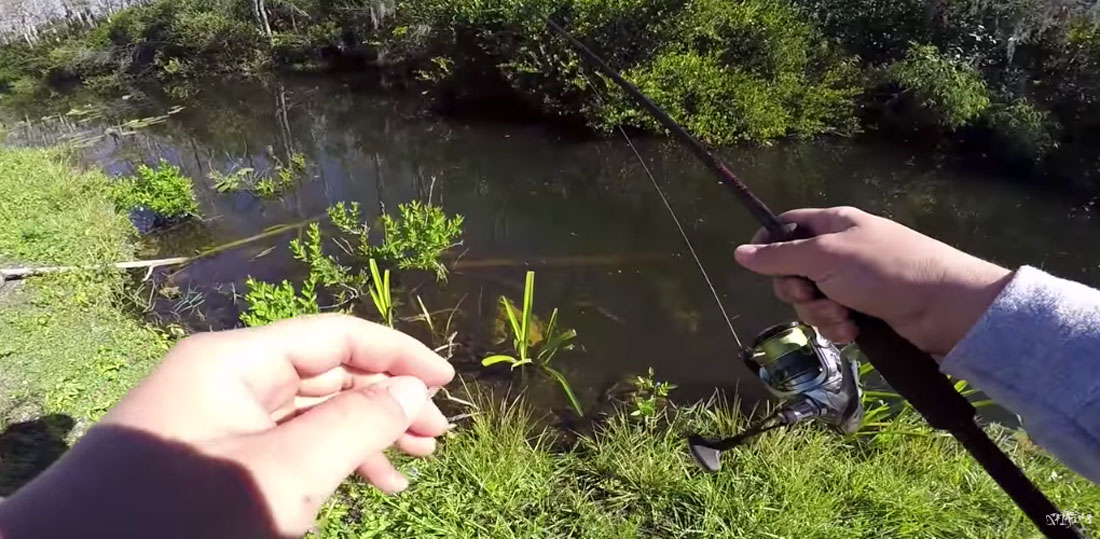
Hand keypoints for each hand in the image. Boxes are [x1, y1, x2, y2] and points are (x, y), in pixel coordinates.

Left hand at [0, 314, 454, 537]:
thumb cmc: (180, 521)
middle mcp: (222, 380)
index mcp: (233, 361)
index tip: (446, 383)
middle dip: (384, 402)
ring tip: (410, 468)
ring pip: (306, 416)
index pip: (334, 336)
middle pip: (323, 374)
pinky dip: (325, 465)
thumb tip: (413, 388)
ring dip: (360, 437)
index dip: (397, 353)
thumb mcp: (283, 475)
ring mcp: (210, 422)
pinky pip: (280, 449)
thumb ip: (356, 425)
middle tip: (436, 439)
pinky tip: (362, 488)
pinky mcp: (204, 463)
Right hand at [734, 207, 1011, 356]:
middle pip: (793, 271)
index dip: (767, 244)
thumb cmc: (886, 271)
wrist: (946, 308)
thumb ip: (780, 257)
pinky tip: (854, 332)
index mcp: (833, 225)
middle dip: (797, 291)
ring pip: (811, 300)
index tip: (758, 267)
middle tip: (814, 295)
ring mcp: (853, 282)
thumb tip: (739, 252)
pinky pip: (832, 319)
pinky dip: (838, 327)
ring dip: (820, 314)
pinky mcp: (864, 310)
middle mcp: (840, 250)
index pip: (786, 226)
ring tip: (845, 319)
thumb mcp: (826, 258)